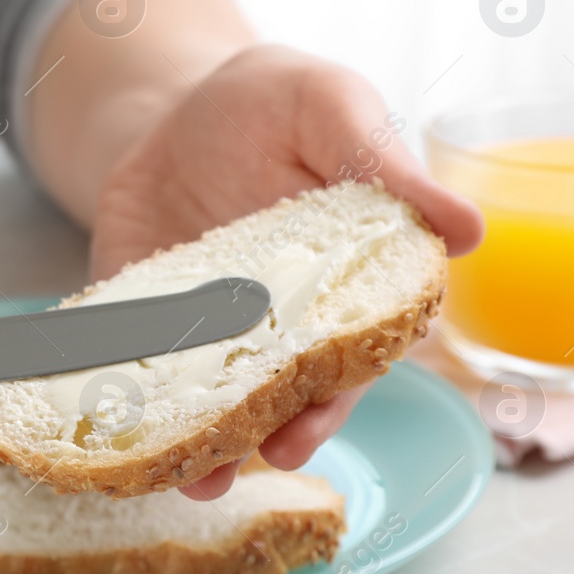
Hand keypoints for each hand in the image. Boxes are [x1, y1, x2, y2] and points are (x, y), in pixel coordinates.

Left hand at [89, 44, 482, 497]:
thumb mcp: (333, 109)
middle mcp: (275, 324)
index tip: (304, 427)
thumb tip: (468, 228)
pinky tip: (105, 412)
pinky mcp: (143, 313)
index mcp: (340, 287)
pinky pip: (128, 358)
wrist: (179, 98)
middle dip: (256, 438)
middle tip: (230, 468)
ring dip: (195, 440)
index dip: (330, 400)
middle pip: (275, 398)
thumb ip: (387, 168)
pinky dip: (116, 387)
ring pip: (206, 398)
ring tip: (181, 475)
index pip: (345, 358)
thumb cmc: (280, 101)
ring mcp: (205, 325)